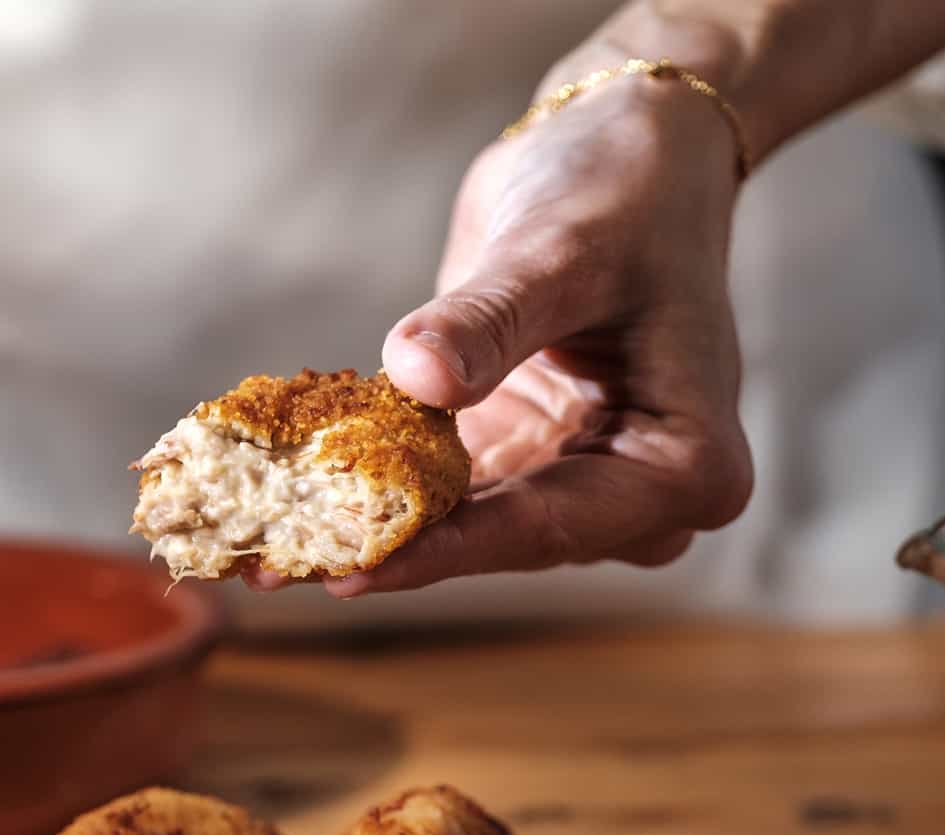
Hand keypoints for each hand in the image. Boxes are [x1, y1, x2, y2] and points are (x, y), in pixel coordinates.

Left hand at [326, 35, 755, 596]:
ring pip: (463, 528)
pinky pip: (443, 491)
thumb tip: (415, 375)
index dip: (442, 550)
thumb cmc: (625, 194)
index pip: (548, 524)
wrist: (622, 152)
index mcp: (687, 466)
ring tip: (257, 549)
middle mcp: (639, 500)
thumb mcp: (561, 251)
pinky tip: (285, 503)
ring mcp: (577, 484)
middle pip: (499, 542)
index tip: (347, 570)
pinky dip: (370, 491)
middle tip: (271, 568)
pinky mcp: (519, 460)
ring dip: (364, 532)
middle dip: (385, 550)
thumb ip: (490, 320)